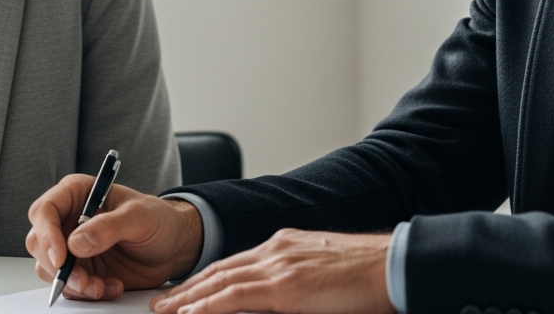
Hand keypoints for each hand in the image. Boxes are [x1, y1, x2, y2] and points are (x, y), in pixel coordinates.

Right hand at [26, 175, 202, 299]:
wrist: (174, 247)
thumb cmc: (159, 220)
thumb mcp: (140, 216)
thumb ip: (109, 227)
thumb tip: (76, 243)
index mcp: (77, 194)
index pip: (45, 211)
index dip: (47, 234)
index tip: (62, 257)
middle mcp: (68, 220)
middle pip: (39, 243)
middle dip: (59, 267)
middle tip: (84, 280)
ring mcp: (72, 248)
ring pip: (50, 269)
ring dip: (74, 284)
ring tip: (103, 286)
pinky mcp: (81, 270)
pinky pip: (70, 287)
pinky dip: (88, 293)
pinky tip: (112, 287)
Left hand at [150, 229, 393, 313]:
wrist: (394, 265)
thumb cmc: (368, 276)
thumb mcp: (322, 274)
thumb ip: (294, 284)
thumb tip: (278, 300)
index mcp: (284, 246)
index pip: (234, 264)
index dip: (205, 279)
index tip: (184, 293)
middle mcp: (276, 249)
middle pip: (219, 270)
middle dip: (187, 289)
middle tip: (159, 305)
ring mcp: (279, 264)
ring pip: (220, 281)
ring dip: (188, 298)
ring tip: (163, 312)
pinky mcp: (286, 285)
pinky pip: (236, 296)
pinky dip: (209, 305)